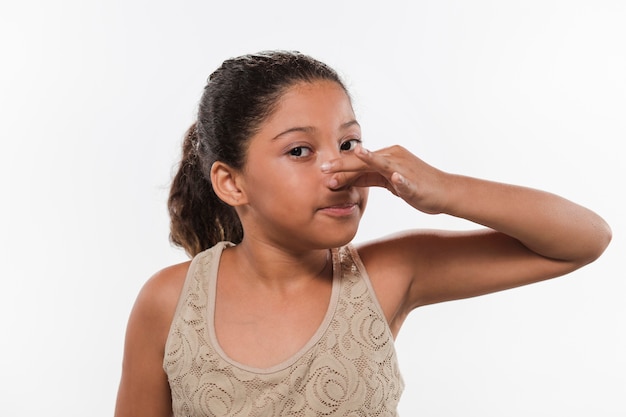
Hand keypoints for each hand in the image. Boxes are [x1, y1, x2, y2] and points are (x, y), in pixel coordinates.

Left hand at [321, 144, 449, 214]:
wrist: (446, 192)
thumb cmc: (417, 187)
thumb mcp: (388, 182)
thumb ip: (370, 178)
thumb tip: (348, 179)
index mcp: (387, 157)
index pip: (359, 162)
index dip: (340, 167)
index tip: (320, 172)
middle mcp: (394, 157)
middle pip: (364, 161)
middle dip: (344, 165)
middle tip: (324, 168)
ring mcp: (405, 168)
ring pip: (382, 164)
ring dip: (368, 161)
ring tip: (355, 156)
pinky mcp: (416, 181)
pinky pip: (407, 179)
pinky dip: (401, 179)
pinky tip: (395, 177)